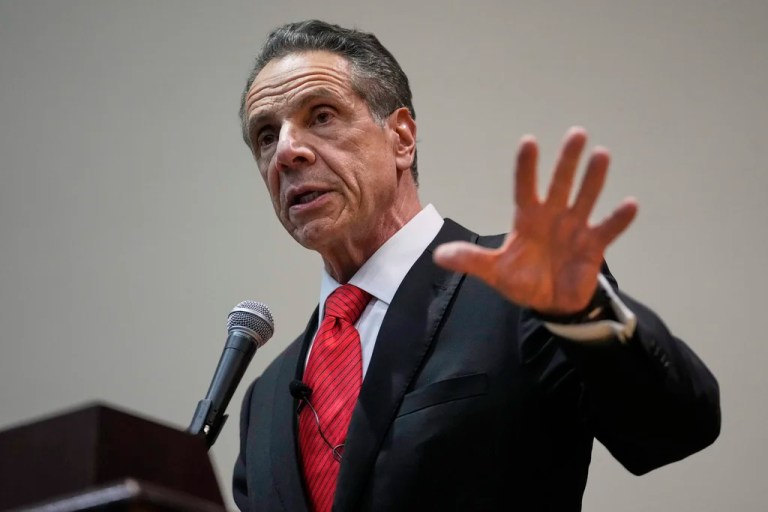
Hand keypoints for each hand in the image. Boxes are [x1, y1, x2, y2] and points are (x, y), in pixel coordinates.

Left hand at [433, 127, 637, 314]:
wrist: (550, 303)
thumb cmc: (522, 280)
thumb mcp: (494, 271)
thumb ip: (471, 260)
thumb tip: (438, 256)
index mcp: (528, 218)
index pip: (525, 187)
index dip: (527, 167)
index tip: (529, 142)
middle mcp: (554, 216)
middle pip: (561, 184)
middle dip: (567, 161)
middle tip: (577, 133)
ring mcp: (576, 228)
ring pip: (586, 198)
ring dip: (593, 179)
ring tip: (602, 154)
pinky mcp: (594, 245)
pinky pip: (608, 229)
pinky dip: (619, 219)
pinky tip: (630, 204)